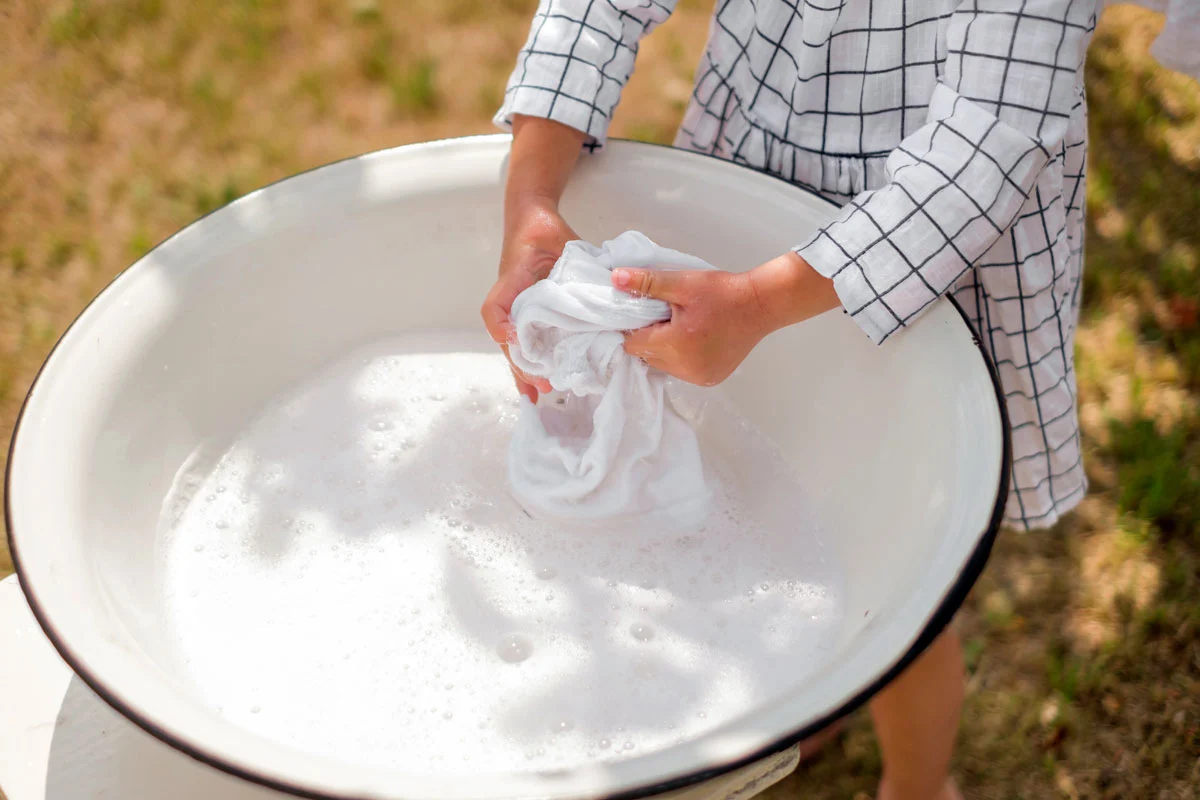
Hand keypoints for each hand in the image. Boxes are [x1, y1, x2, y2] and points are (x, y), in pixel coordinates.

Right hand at [481, 204, 578, 400]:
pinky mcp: (527, 312)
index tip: (517, 344)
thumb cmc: (542, 230)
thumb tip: (611, 292)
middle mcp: (510, 301)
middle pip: (506, 340)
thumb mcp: (560, 241)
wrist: (532, 219)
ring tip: (539, 393)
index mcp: (513, 283)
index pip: (494, 309)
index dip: (503, 330)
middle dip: (523, 366)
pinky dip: (531, 362)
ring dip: (526, 370)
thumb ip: (581, 265)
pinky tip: (539, 383)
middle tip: (542, 386)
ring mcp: (516, 309)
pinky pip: (526, 340)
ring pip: (515, 346)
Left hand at [614, 252, 840, 385]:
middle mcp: (685, 368)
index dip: (633, 327)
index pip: (633, 344)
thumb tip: (615, 278)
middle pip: (647, 356)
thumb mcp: (682, 283)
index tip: (644, 312)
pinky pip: (681, 371)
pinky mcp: (710, 380)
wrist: (760, 305)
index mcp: (676, 345)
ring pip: (663, 366)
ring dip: (664, 349)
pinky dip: (681, 358)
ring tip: (681, 326)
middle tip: (666, 316)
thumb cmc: (722, 292)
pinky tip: (693, 339)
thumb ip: (647, 283)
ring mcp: (699, 377)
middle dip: (650, 337)